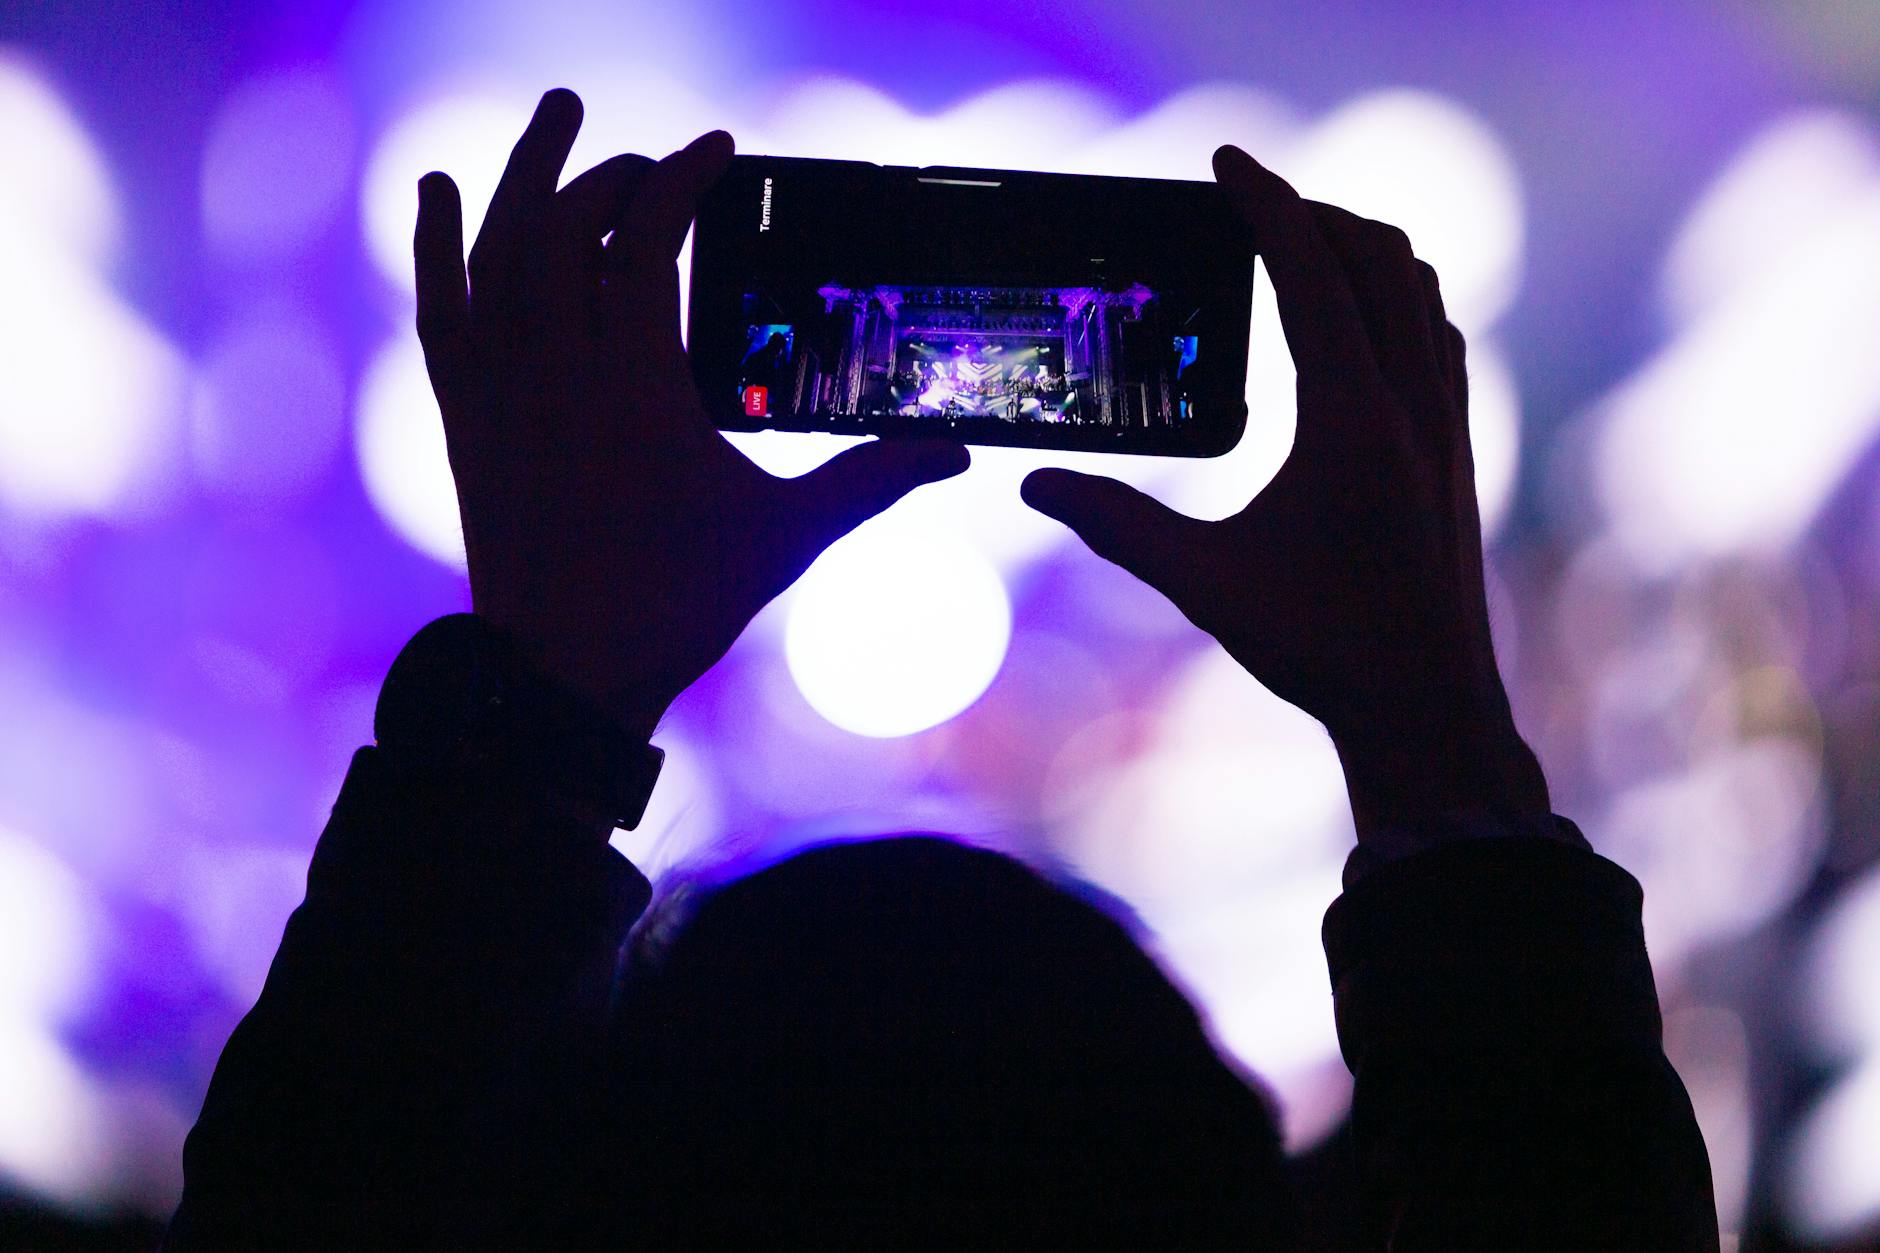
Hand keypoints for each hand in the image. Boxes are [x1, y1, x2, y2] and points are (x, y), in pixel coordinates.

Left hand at [413, 90, 967, 737]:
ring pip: (499, 249)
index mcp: (638, 386)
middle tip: (657, 161)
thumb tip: (955, 455)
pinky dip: (437, 242)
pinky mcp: (468, 415)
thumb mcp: (786, 537)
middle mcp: (558, 371)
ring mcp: (503, 390)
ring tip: (560, 113)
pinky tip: (440, 188)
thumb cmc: (675, 606)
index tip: (718, 153)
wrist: (562, 677)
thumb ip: (869, 482)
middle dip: (611, 171)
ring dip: (526, 172)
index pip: (646, 241)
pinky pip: (441, 307)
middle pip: (566, 225)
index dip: (681, 180)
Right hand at [1022, 146, 1546, 839]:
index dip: (1266, 202)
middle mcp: (1413, 404)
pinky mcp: (1459, 448)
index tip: (1225, 160)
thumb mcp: (1202, 582)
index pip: (1312, 270)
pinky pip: (1438, 335)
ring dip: (1361, 250)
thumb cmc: (1319, 647)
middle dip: (1313, 212)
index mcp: (1351, 419)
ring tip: (1300, 246)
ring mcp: (1447, 424)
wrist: (1426, 706)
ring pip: (1421, 290)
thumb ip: (1115, 523)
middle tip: (1249, 205)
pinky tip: (1358, 326)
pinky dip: (1397, 298)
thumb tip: (1036, 485)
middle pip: (1377, 258)